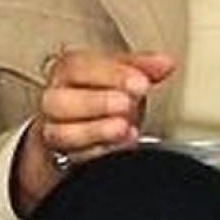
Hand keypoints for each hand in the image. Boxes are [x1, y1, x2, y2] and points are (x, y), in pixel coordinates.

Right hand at [12, 48, 175, 216]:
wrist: (84, 126)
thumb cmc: (100, 95)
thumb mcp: (121, 75)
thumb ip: (141, 67)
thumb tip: (164, 63)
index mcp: (66, 71)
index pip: (76, 66)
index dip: (110, 74)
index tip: (140, 82)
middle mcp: (55, 99)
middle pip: (60, 100)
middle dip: (97, 102)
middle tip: (127, 103)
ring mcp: (54, 128)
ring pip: (62, 132)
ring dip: (95, 130)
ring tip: (124, 127)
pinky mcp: (61, 156)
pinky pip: (73, 157)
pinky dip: (99, 152)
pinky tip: (120, 146)